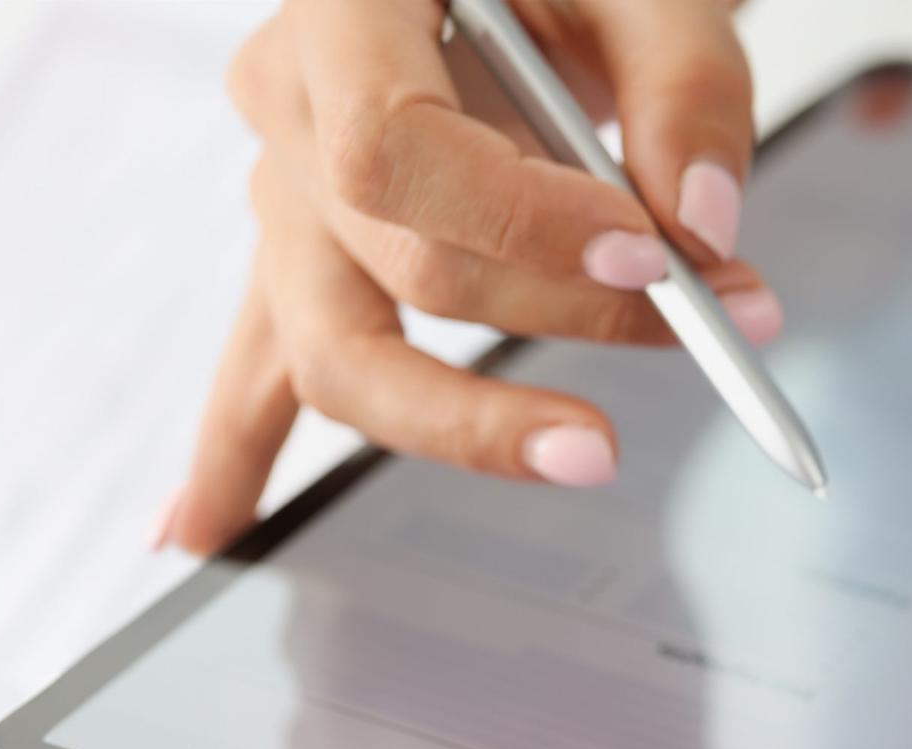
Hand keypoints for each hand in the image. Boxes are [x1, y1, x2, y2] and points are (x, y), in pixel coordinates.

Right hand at [162, 0, 774, 554]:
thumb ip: (687, 86)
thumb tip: (706, 229)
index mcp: (340, 7)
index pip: (394, 151)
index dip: (523, 222)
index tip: (654, 257)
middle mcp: (289, 105)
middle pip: (403, 266)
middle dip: (571, 310)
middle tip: (711, 324)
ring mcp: (288, 195)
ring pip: (337, 352)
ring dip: (469, 423)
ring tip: (591, 454)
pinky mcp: (310, 261)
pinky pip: (259, 368)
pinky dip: (232, 457)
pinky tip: (200, 533)